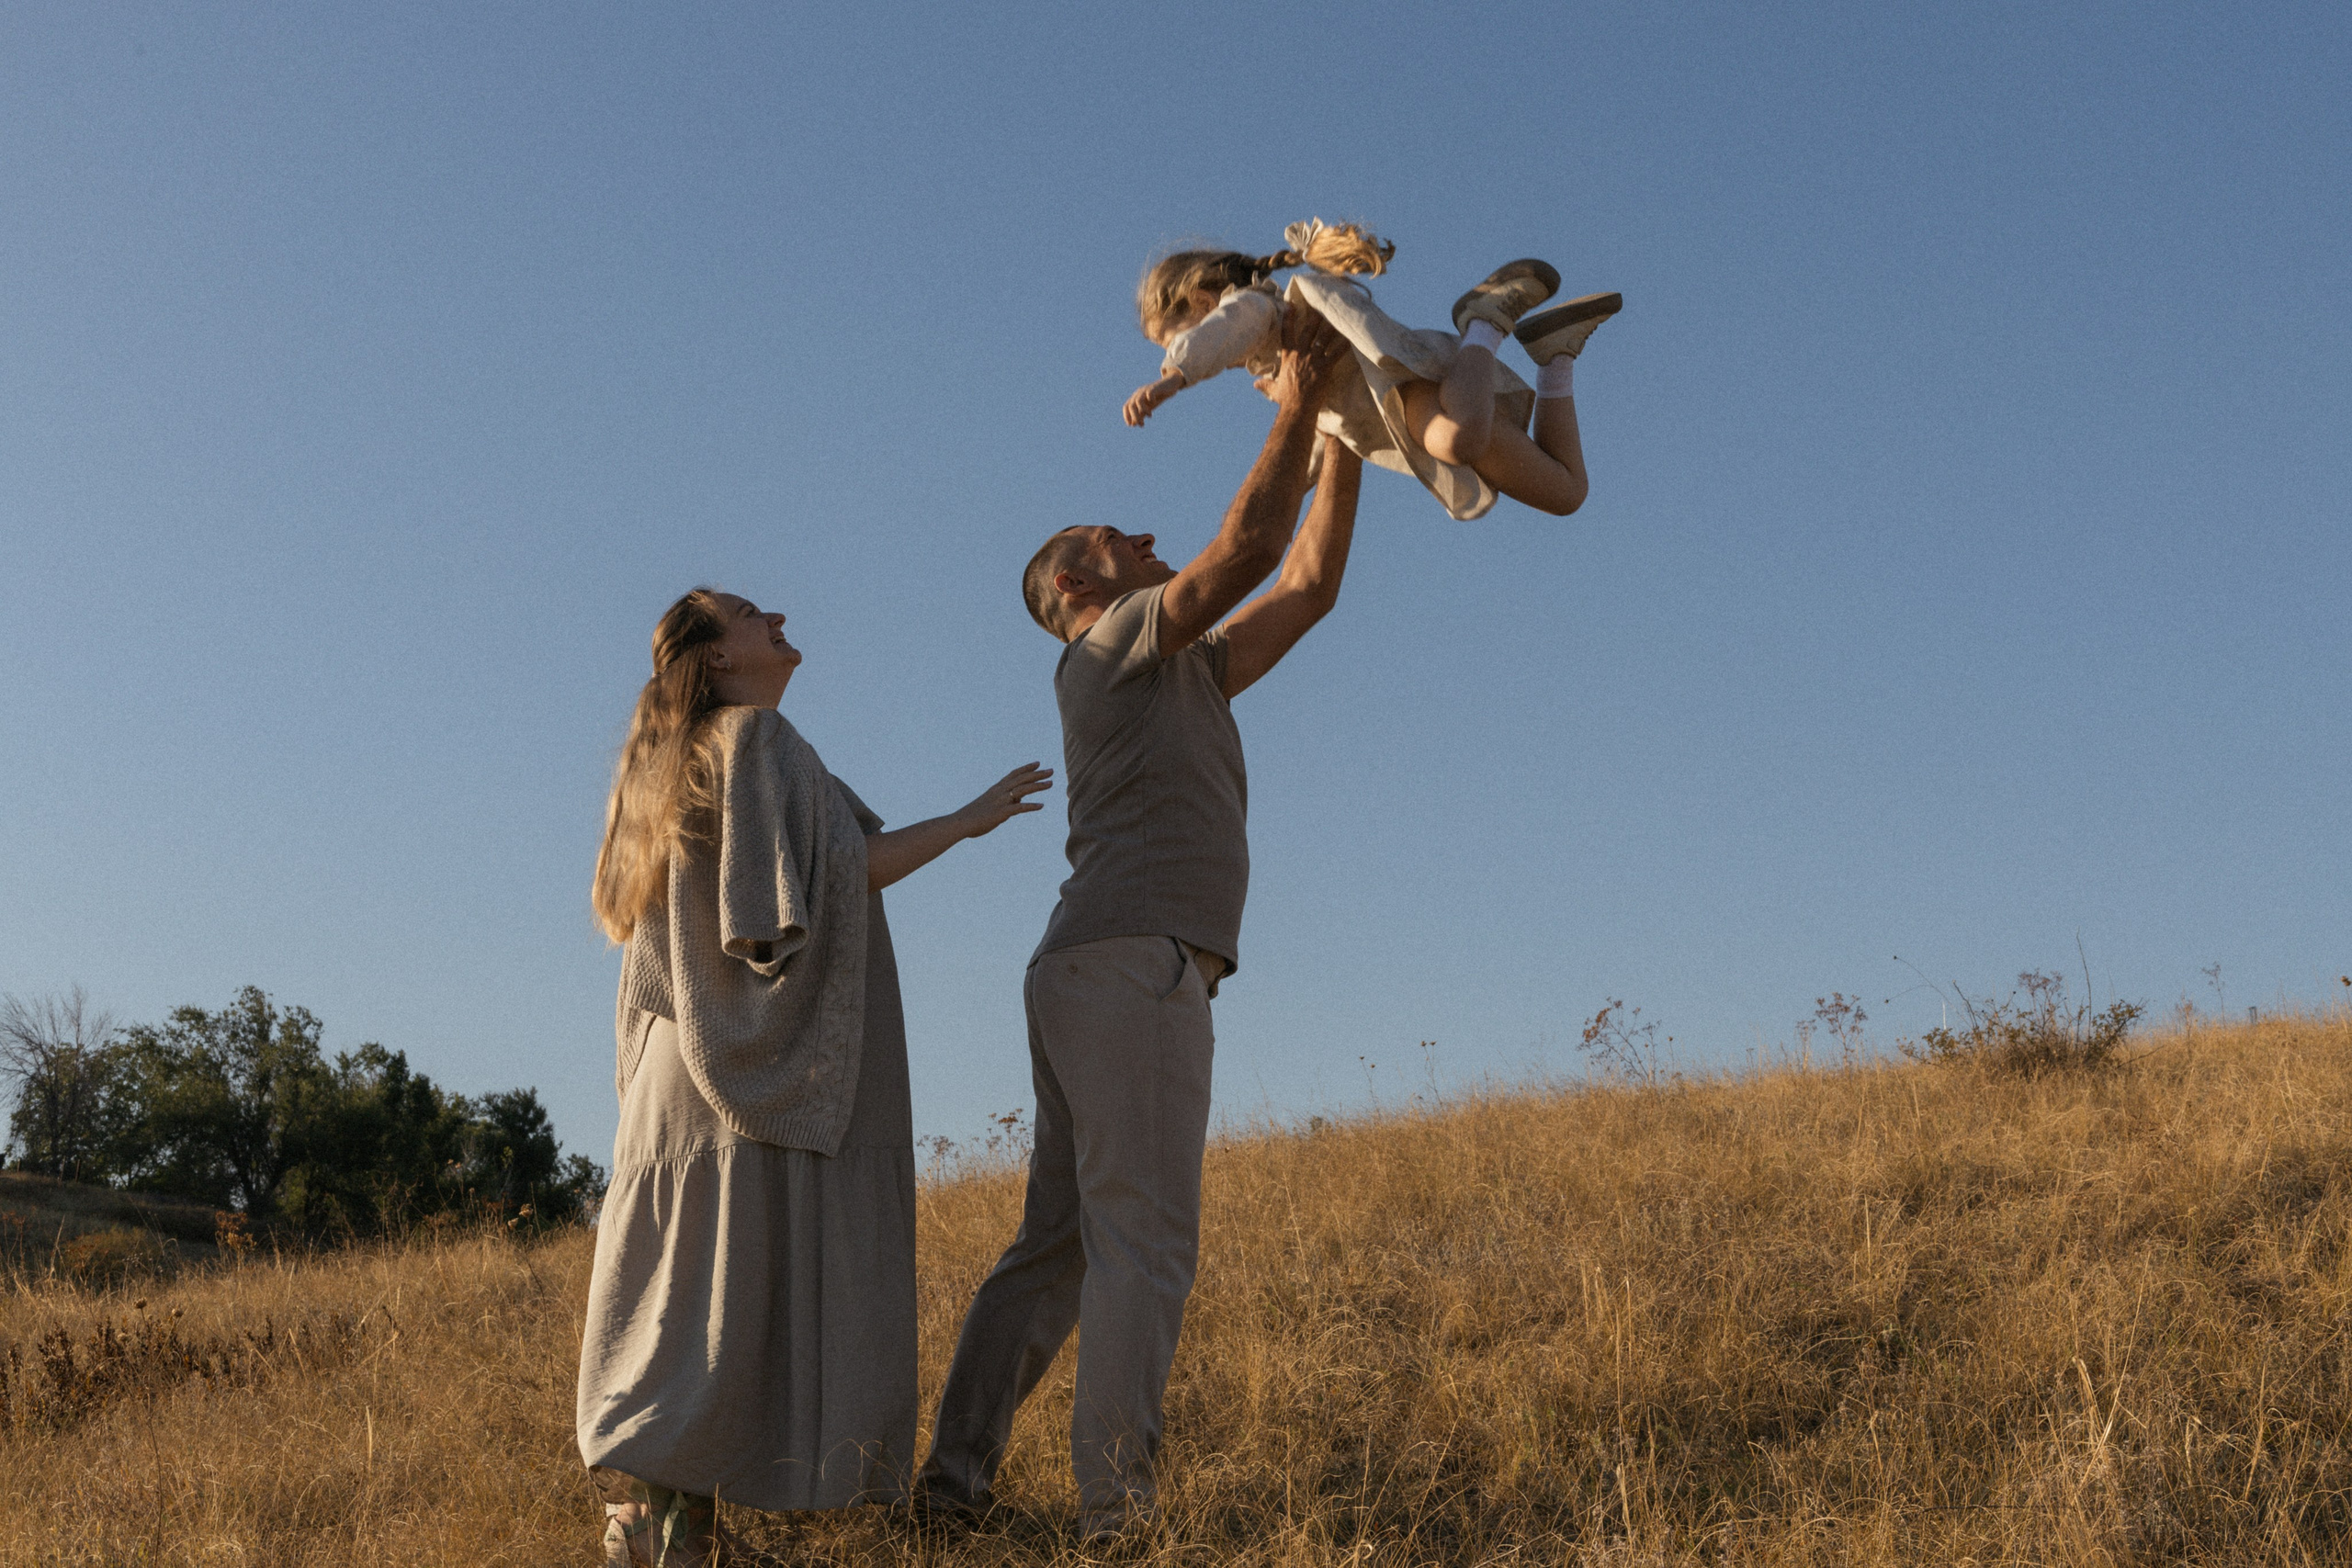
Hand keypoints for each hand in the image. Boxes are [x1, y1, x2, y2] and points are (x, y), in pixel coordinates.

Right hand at [953, 763, 1053, 837]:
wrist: (960, 822)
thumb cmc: (973, 816)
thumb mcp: (990, 804)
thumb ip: (1005, 800)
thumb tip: (1019, 798)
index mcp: (996, 788)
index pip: (1014, 774)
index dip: (1026, 768)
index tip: (1038, 763)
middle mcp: (999, 791)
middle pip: (1022, 779)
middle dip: (1037, 774)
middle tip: (1051, 770)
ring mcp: (1001, 801)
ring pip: (1023, 789)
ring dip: (1038, 786)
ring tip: (1051, 784)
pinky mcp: (1001, 812)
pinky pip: (1019, 808)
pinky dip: (1031, 806)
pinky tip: (1041, 805)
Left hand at [1123, 374, 1181, 426]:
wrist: (1170, 384)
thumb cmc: (1157, 397)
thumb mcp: (1148, 407)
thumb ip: (1140, 414)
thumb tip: (1132, 424)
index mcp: (1135, 397)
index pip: (1126, 406)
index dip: (1126, 416)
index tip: (1130, 425)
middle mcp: (1139, 393)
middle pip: (1131, 406)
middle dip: (1135, 417)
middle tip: (1142, 425)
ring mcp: (1146, 390)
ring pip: (1138, 401)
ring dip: (1143, 410)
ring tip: (1150, 416)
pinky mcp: (1154, 388)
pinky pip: (1149, 393)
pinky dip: (1151, 400)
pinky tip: (1154, 403)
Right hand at [1265, 301, 1347, 416]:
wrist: (1297, 408)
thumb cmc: (1285, 400)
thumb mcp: (1273, 389)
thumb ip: (1265, 384)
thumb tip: (1255, 384)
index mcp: (1288, 356)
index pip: (1286, 333)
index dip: (1289, 318)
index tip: (1291, 304)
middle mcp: (1301, 353)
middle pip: (1309, 330)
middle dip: (1315, 316)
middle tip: (1321, 303)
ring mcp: (1313, 359)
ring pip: (1324, 337)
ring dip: (1332, 326)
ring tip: (1339, 315)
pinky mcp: (1325, 367)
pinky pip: (1337, 352)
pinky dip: (1345, 345)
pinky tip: (1352, 337)